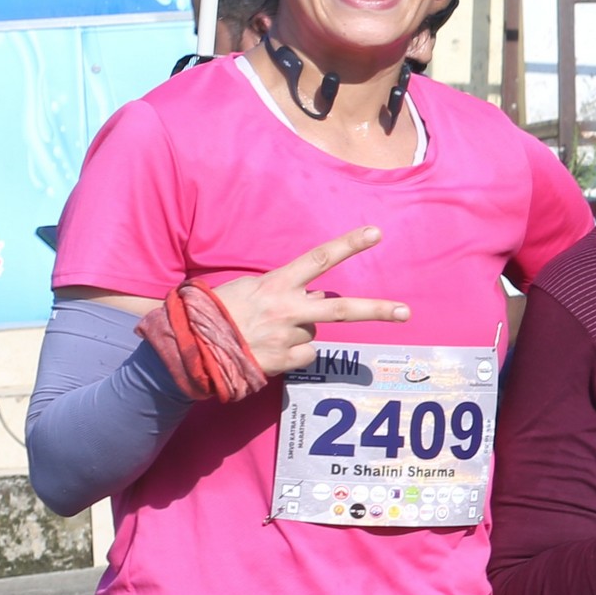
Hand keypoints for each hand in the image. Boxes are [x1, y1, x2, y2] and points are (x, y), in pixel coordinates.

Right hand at [211, 226, 411, 377]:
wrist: (189, 347)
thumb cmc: (214, 312)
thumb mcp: (247, 290)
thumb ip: (283, 291)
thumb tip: (315, 298)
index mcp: (276, 284)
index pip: (318, 258)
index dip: (348, 244)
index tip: (375, 233)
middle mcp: (286, 309)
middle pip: (342, 308)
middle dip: (377, 310)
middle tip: (406, 313)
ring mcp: (287, 337)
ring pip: (314, 333)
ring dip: (298, 333)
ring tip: (266, 333)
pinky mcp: (284, 361)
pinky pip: (304, 355)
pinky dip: (293, 354)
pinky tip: (267, 351)